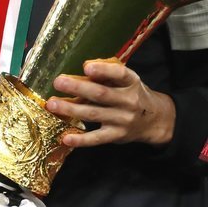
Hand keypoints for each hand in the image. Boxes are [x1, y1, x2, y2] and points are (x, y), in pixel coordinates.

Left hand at [45, 59, 175, 147]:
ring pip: (94, 114)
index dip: (103, 71)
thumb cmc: (132, 94)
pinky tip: (66, 138)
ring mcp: (122, 120)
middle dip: (78, 88)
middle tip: (58, 82)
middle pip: (101, 94)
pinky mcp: (116, 136)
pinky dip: (81, 139)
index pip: (119, 74)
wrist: (155, 120)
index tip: (86, 67)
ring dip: (71, 109)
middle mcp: (128, 101)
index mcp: (131, 82)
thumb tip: (83, 68)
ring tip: (52, 104)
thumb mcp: (127, 80)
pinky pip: (96, 139)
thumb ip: (108, 74)